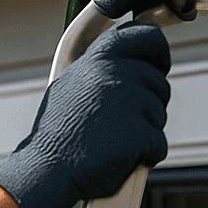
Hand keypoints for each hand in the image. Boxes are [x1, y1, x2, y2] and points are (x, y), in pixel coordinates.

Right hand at [0, 22, 169, 207]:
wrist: (47, 172)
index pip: (145, 36)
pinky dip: (146, 155)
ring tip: (112, 140)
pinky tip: (120, 158)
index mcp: (97, 58)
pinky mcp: (140, 132)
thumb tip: (128, 63)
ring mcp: (129, 102)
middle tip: (123, 121)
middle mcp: (114, 73)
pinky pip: (159, 143)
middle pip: (158, 83)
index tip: (158, 64)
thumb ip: (99, 70)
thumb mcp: (70, 86)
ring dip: (144, 131)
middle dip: (148, 104)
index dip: (157, 51)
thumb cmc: (57, 136)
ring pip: (160, 115)